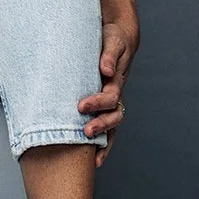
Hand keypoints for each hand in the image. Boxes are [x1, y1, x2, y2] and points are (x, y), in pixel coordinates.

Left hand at [79, 17, 138, 165]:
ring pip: (112, 126)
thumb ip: (108, 55)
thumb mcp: (111, 40)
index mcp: (116, 80)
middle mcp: (115, 94)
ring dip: (103, 140)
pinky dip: (103, 146)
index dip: (97, 103)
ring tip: (91, 154)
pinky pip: (106, 129)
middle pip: (114, 115)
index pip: (110, 96)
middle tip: (85, 131)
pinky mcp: (102, 106)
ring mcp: (110, 102)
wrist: (113, 36)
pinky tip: (94, 161)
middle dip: (100, 125)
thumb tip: (105, 70)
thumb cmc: (111, 37)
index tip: (82, 106)